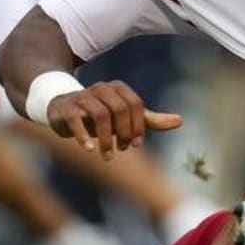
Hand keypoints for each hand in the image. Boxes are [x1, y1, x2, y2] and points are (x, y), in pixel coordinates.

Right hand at [46, 80, 182, 159]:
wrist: (64, 110)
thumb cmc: (101, 115)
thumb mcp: (126, 117)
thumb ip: (151, 120)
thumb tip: (180, 121)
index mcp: (119, 88)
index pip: (136, 104)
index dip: (138, 125)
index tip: (136, 144)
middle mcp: (102, 88)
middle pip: (120, 108)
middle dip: (123, 132)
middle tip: (122, 150)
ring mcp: (83, 96)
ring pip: (100, 115)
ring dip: (106, 139)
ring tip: (107, 156)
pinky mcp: (68, 107)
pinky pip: (77, 119)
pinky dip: (84, 135)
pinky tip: (89, 150)